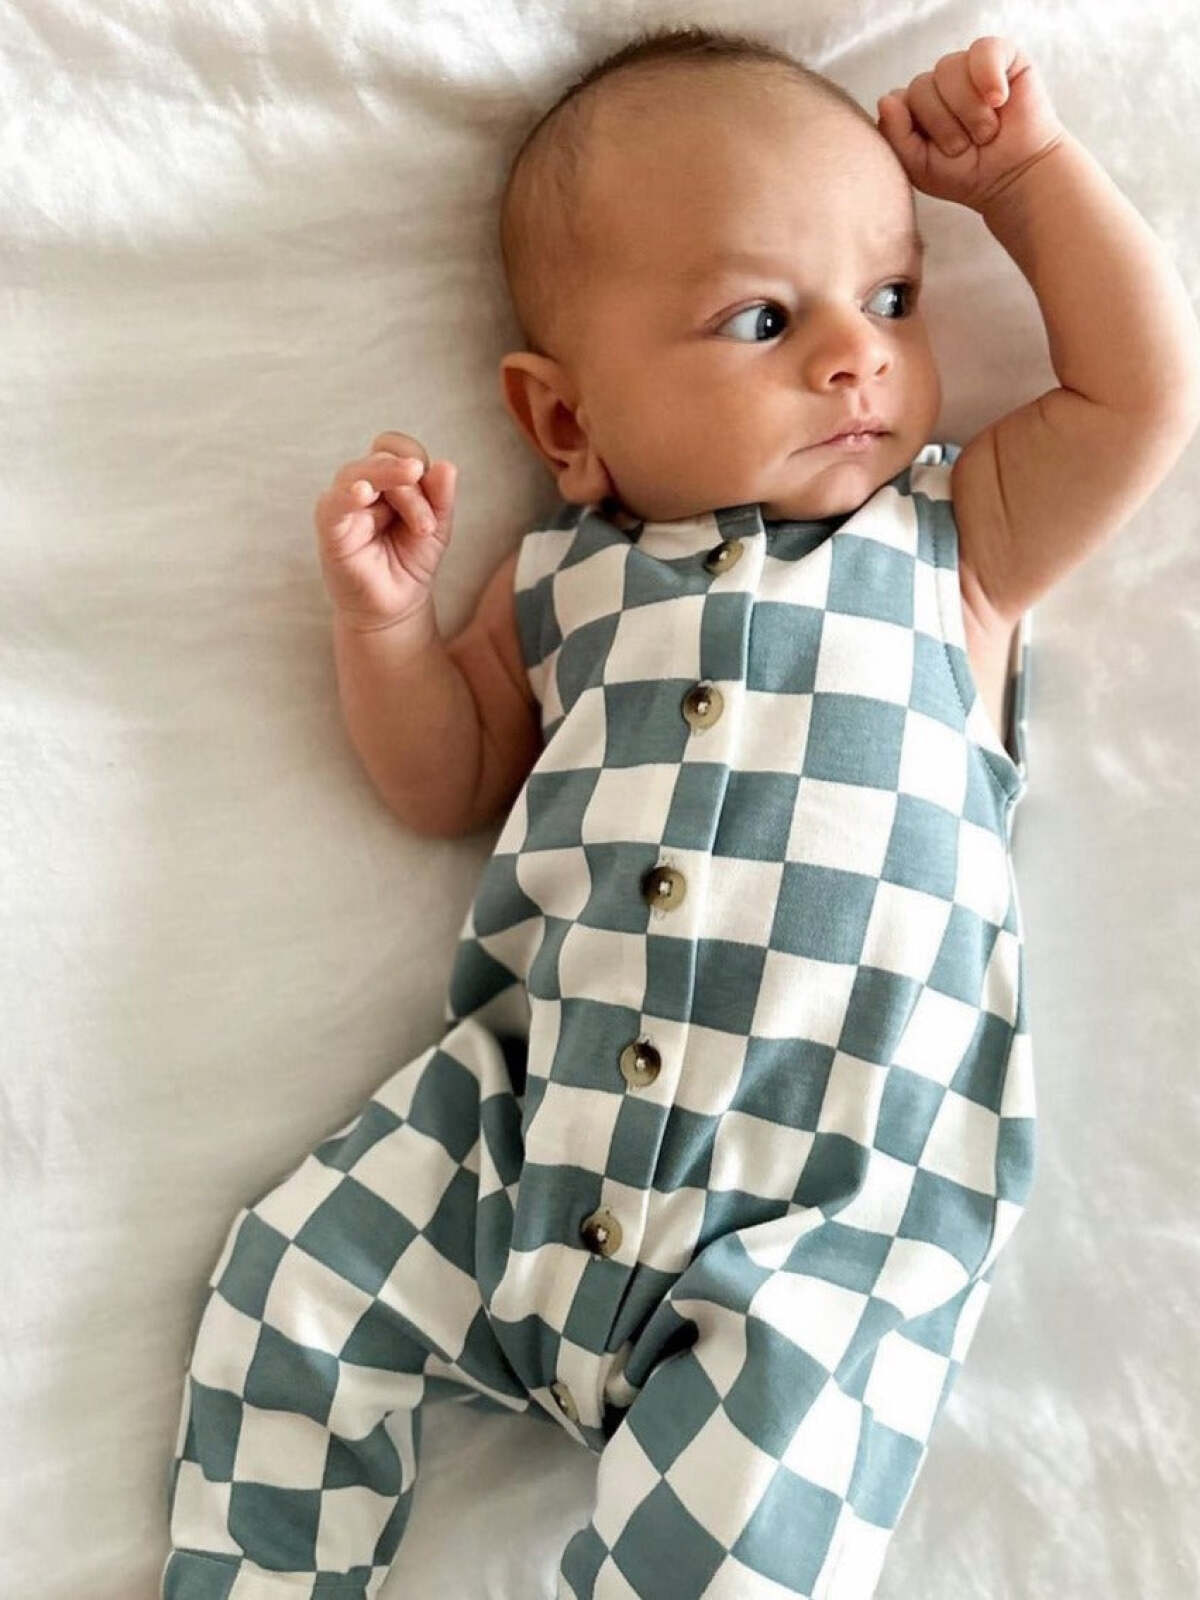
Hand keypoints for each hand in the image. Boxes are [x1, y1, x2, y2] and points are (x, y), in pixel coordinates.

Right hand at [314, 432, 457, 631]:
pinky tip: (362, 493)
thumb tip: (445, 465)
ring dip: (397, 493)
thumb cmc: (410, 564)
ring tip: (421, 527)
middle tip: (427, 526)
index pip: (397, 448)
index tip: (436, 503)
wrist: (395, 607)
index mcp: (385, 480)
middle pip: (382, 457)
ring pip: (359, 474)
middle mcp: (361, 485)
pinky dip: (347, 495)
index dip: (418, 465)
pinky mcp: (329, 529)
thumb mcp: (436, 528)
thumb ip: (441, 497)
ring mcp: (342, 505)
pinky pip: (334, 503)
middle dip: (412, 489)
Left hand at [876, 37, 1064, 212]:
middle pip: (921, 86)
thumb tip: (886, 99)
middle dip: (943, 125)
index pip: (896, 100)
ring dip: (968, 111)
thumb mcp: (919, 167)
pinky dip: (989, 78)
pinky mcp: (1001, 56)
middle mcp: (939, 83)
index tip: (938, 154)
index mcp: (915, 107)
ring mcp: (967, 68)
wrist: (1013, 177)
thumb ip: (895, 136)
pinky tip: (999, 101)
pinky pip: (984, 51)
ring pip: (949, 69)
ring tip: (986, 133)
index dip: (915, 129)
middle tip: (966, 146)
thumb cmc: (966, 174)